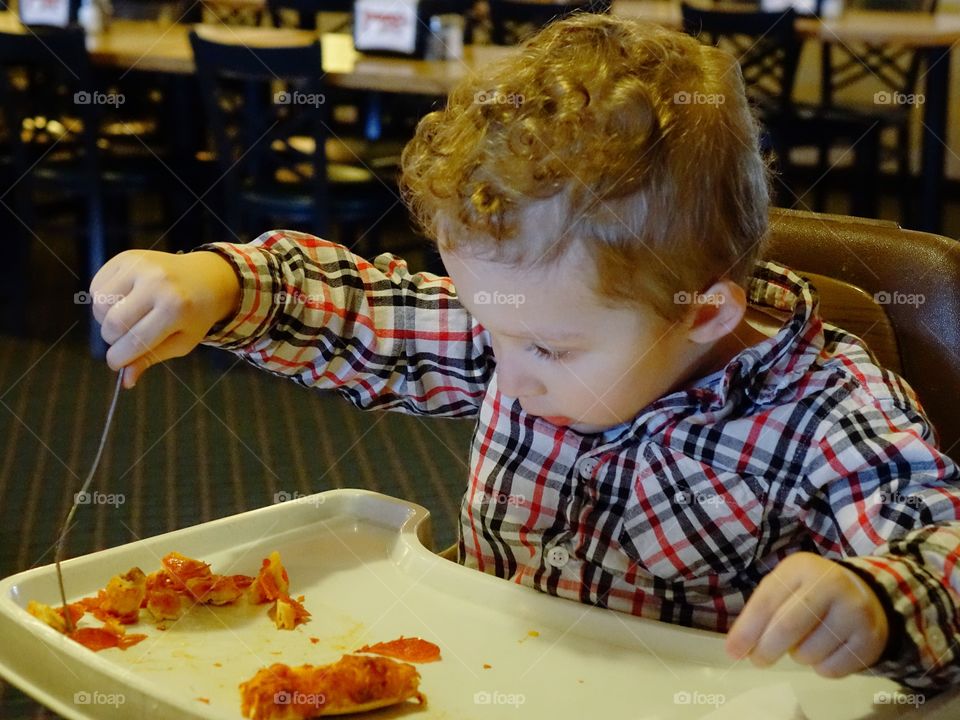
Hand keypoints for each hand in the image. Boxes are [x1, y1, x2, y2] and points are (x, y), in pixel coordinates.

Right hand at [90, 250, 240, 387]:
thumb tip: (125, 381)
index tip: (117, 363)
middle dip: (113, 339)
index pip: (134, 342)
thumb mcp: (181, 341)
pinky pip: (96, 286)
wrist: (205, 277)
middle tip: (126, 339)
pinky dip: (103, 300)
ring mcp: (140, 266)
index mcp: (175, 309)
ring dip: (106, 318)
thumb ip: (151, 358)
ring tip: (128, 317)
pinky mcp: (127, 257)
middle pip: (111, 324)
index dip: (119, 359)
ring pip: (99, 305)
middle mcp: (157, 283)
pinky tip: (123, 300)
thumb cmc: (194, 315)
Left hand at [725, 552, 888, 677]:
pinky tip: (825, 650)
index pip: (767, 601)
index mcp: (801, 567)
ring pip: (808, 654)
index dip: (747, 630)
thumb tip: (738, 647)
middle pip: (787, 628)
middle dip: (766, 649)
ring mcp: (854, 612)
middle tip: (758, 660)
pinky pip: (831, 670)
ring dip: (797, 656)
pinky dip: (819, 667)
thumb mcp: (786, 587)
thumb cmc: (811, 592)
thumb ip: (762, 610)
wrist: (865, 595)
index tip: (733, 652)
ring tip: (804, 642)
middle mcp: (831, 584)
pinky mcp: (870, 640)